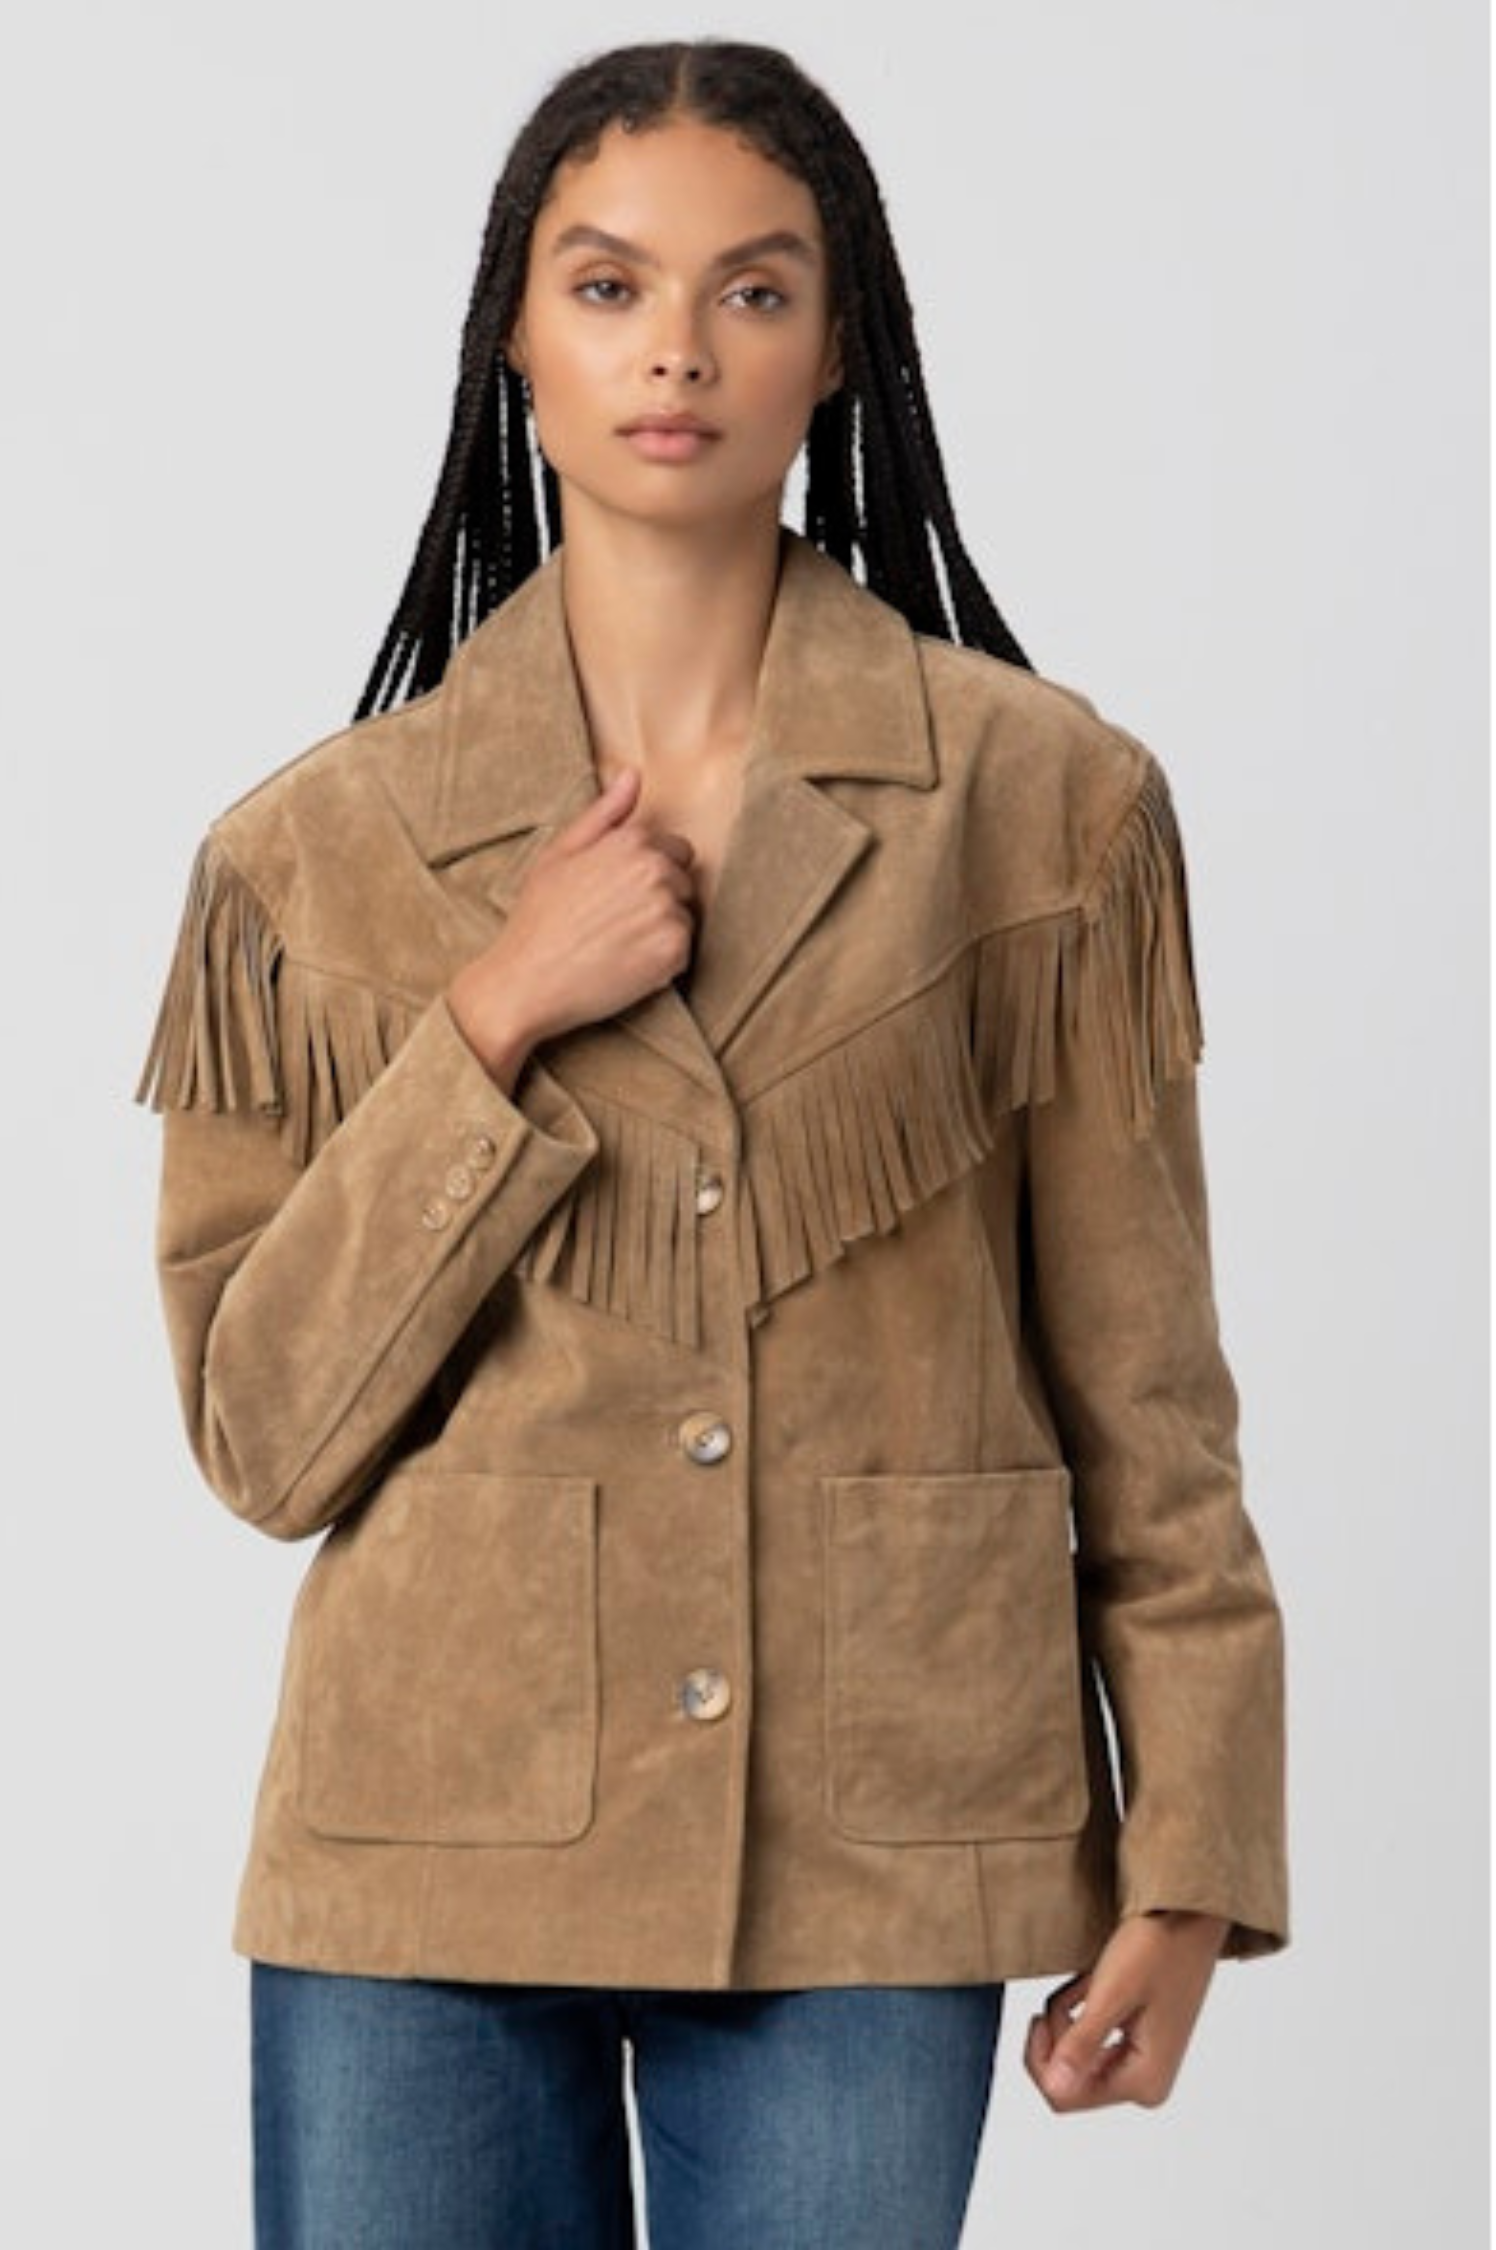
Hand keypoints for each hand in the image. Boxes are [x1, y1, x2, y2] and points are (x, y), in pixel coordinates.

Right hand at [448, 766, 696, 1082]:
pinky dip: (661, 963)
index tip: (617, 896)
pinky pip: (683, 953)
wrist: (525, 981)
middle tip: (613, 923)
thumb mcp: (560, 853)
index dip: (647, 874)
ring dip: (660, 932)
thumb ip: (604, 813)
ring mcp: (667, 911)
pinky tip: (624, 966)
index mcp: (632, 842)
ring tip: (615, 944)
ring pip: (684, 918)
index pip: (674, 850)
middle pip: (683, 883)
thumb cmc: (538, 916)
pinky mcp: (673, 952)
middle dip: (659, 900)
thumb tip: (633, 775)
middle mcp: (655, 871)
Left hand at [1024, 1910, 1230, 2111]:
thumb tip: (1056, 2088)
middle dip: (1056, 2035)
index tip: (1040, 2015)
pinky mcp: (1139, 2045)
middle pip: (1070, 2079)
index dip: (1041, 2059)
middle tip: (1064, 1994)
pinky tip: (1092, 1985)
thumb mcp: (1110, 1994)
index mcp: (1144, 2082)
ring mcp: (1143, 2065)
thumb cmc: (1157, 1948)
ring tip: (1085, 1983)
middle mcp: (1146, 2084)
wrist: (1189, 1916)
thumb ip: (1081, 2045)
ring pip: (1077, 2058)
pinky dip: (1081, 2012)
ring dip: (1068, 2019)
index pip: (1065, 2095)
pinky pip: (1092, 2042)